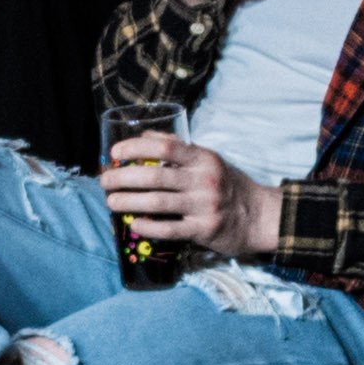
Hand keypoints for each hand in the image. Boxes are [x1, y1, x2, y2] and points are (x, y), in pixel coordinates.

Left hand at [104, 129, 270, 259]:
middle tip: (105, 182)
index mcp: (203, 158)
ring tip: (111, 202)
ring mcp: (204, 205)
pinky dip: (148, 226)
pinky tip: (133, 224)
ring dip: (129, 202)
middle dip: (123, 178)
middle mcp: (204, 179)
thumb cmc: (227, 185)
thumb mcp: (208, 160)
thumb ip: (179, 148)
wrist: (258, 216)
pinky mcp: (204, 229)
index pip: (165, 146)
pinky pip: (169, 228)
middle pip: (155, 175)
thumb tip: (144, 135)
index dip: (136, 147)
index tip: (115, 152)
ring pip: (157, 202)